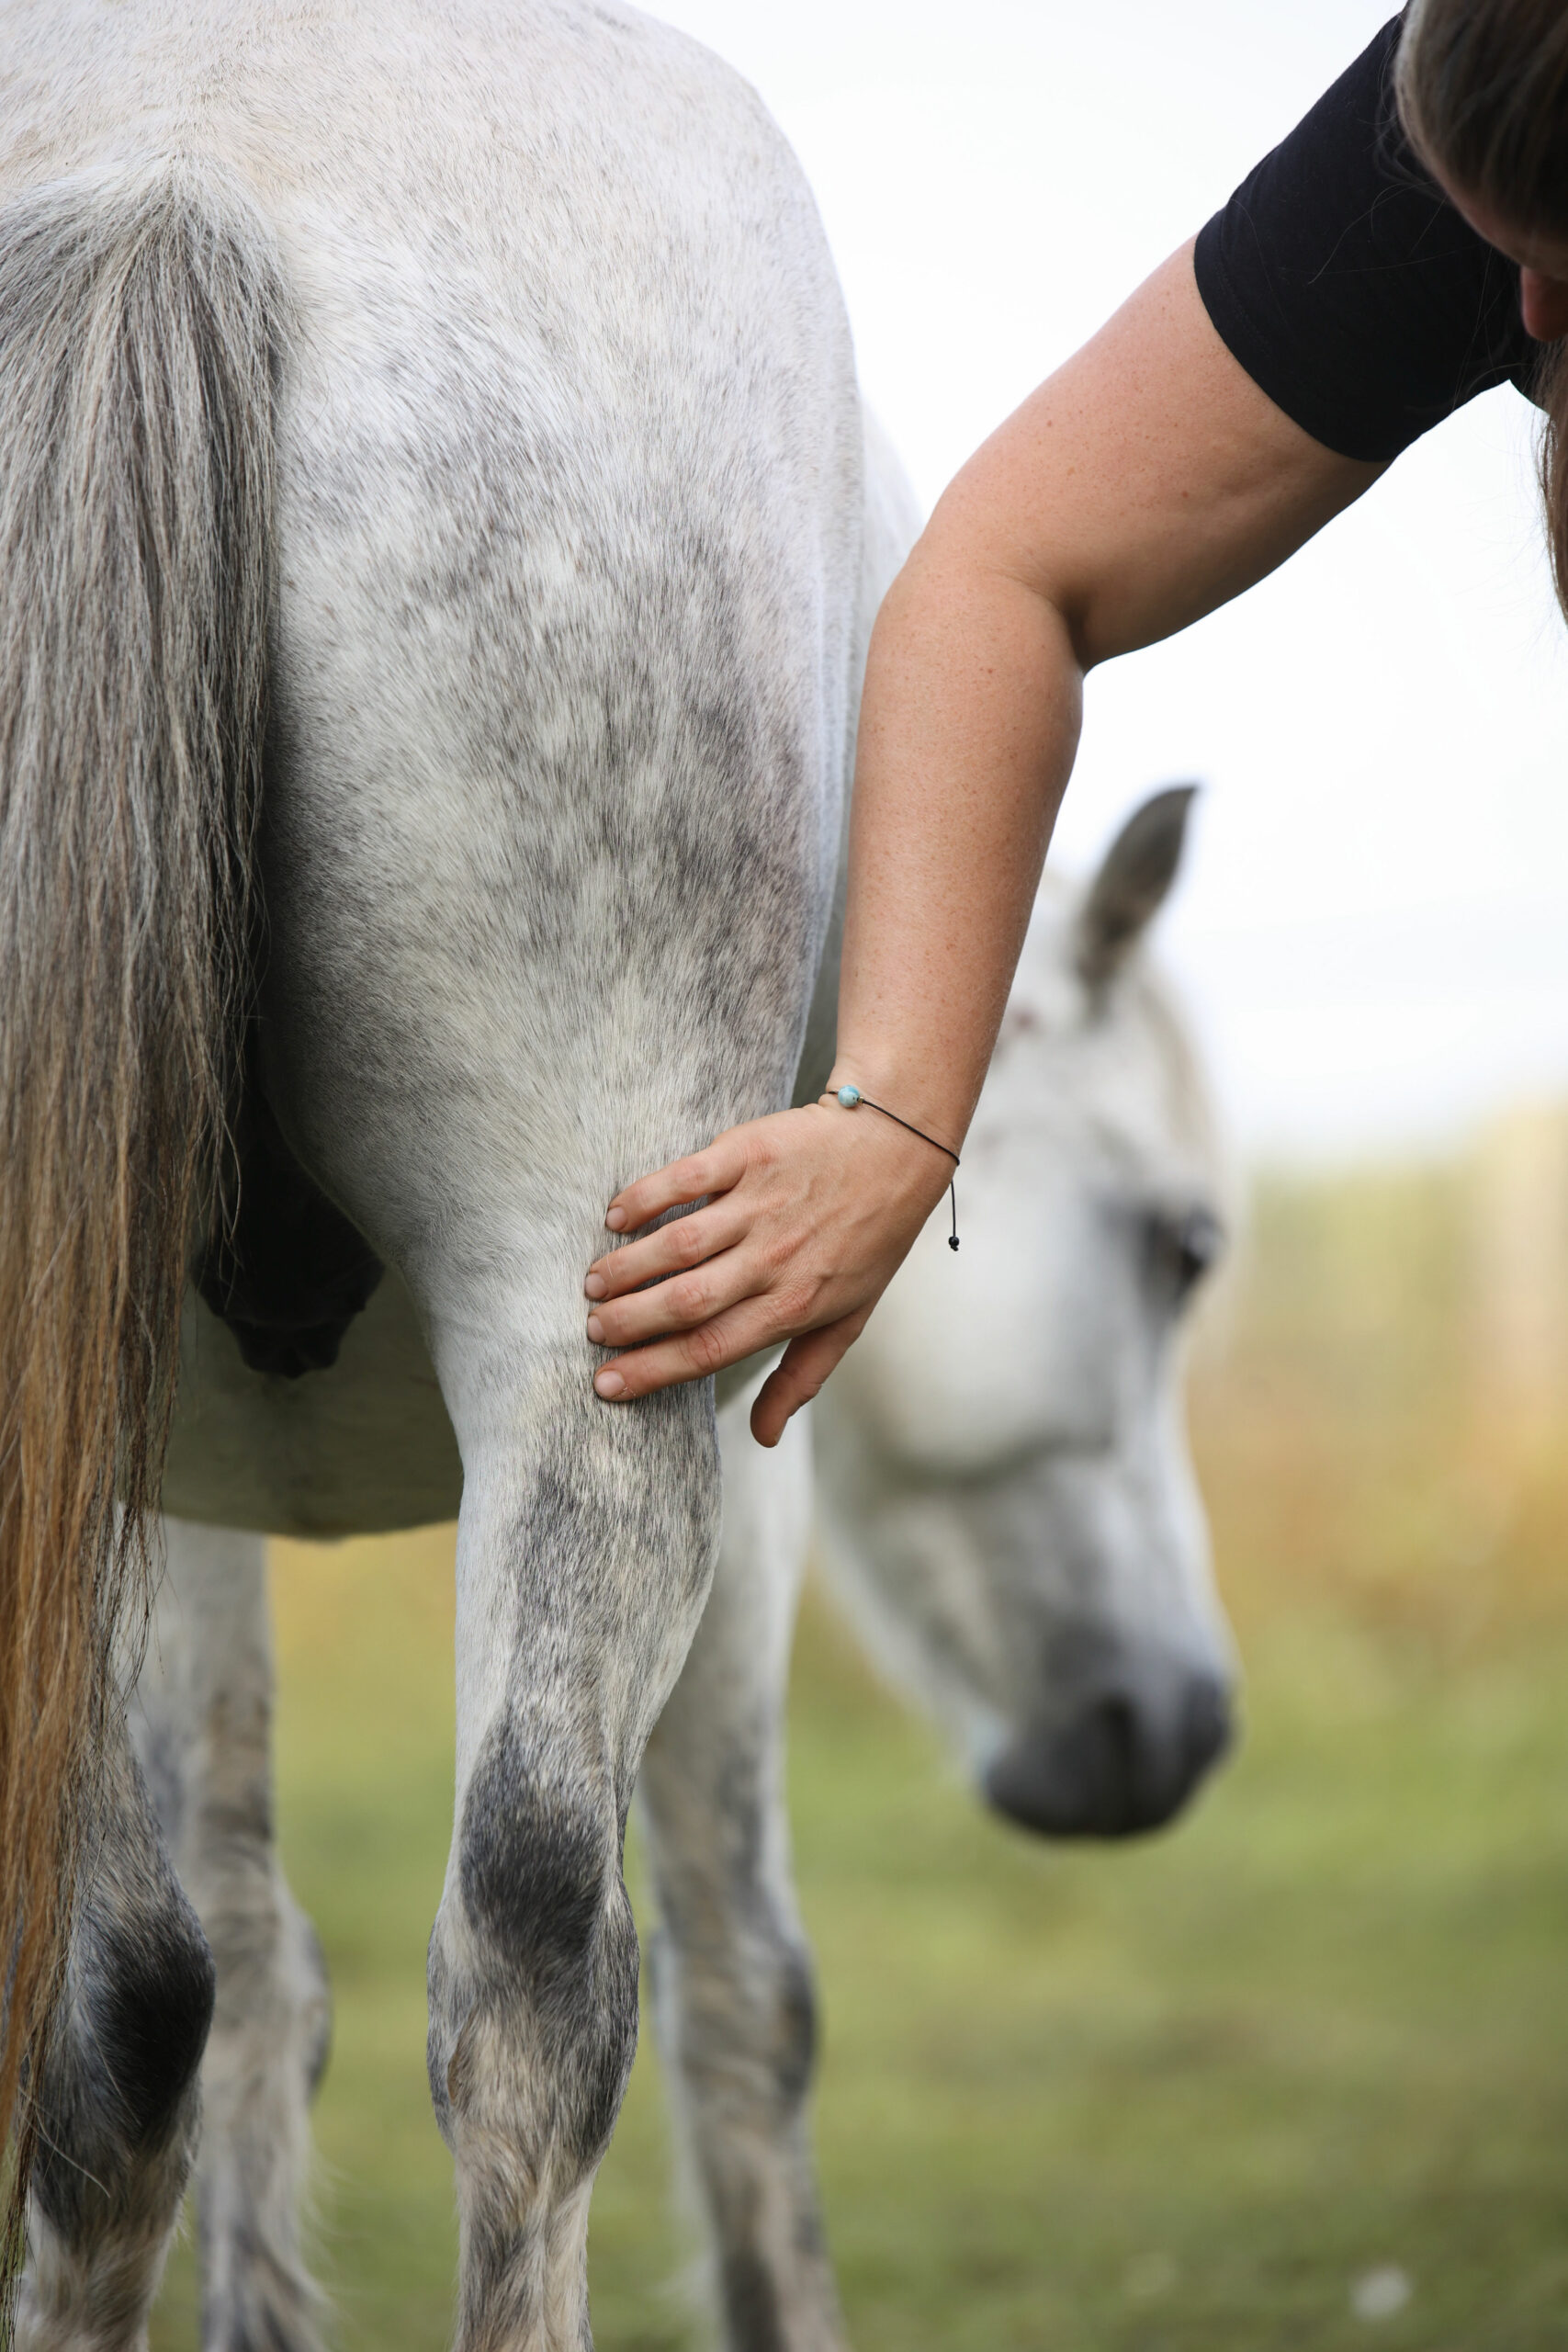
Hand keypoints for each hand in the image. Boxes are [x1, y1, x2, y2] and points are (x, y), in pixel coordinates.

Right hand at [583, 1100, 952, 1445]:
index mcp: (794, 1306)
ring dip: (627, 1267)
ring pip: (679, 1244)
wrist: (895, 1151)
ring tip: (593, 1284)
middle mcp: (775, 1259)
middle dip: (628, 1322)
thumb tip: (764, 1436)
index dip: (652, 1370)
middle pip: (686, 1301)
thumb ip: (801, 1377)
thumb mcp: (848, 1319)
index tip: (606, 1384)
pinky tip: (616, 1217)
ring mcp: (761, 1205)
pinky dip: (645, 1198)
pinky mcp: (749, 1154)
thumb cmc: (869, 1240)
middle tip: (592, 1330)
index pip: (710, 1348)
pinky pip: (686, 1178)